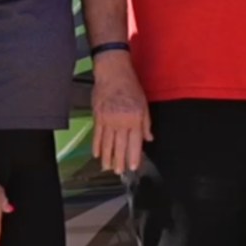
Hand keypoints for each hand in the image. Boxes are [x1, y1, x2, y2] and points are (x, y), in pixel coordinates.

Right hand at [91, 51, 152, 174]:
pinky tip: (97, 154)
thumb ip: (146, 123)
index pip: (135, 142)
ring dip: (107, 157)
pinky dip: (96, 145)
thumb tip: (149, 138)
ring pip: (107, 143)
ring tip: (107, 167)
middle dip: (119, 161)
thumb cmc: (131, 86)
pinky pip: (97, 134)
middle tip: (118, 172)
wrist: (113, 73)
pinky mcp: (97, 116)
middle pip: (120, 145)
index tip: (133, 166)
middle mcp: (121, 121)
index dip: (134, 156)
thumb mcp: (144, 104)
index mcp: (135, 118)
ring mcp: (107, 119)